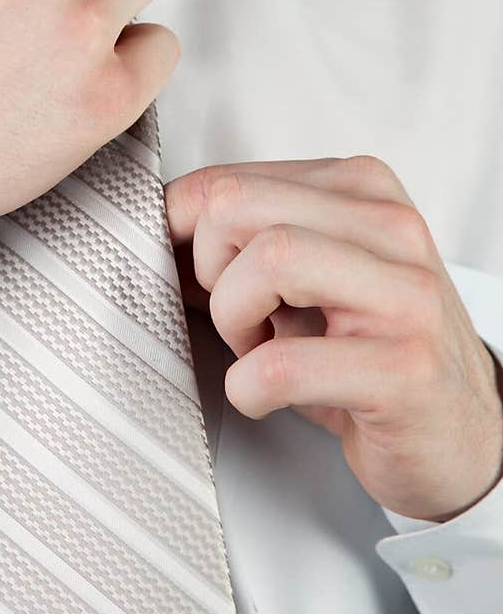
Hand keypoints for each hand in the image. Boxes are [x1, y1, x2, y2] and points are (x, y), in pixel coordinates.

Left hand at [166, 156, 502, 521]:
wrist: (458, 434)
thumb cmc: (370, 351)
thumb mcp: (309, 273)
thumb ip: (246, 234)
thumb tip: (156, 224)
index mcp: (362, 190)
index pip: (230, 179)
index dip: (182, 234)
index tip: (186, 274)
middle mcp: (393, 228)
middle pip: (239, 207)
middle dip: (210, 270)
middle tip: (237, 314)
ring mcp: (406, 295)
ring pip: (268, 262)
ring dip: (234, 321)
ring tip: (260, 349)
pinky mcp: (404, 368)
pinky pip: (282, 365)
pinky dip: (249, 387)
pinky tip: (268, 395)